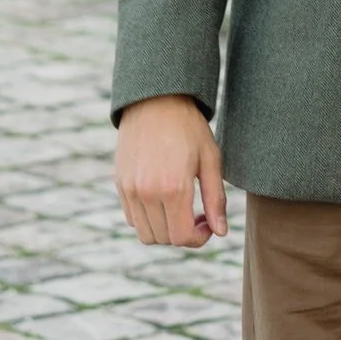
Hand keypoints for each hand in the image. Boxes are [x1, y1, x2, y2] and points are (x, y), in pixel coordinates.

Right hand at [116, 94, 226, 248]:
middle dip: (184, 235)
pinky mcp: (120, 184)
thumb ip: (215, 199)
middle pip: (164, 239)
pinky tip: (163, 200)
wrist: (156, 100)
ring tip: (180, 210)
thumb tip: (221, 232)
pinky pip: (132, 218)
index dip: (199, 238)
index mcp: (173, 188)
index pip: (182, 237)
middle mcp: (147, 193)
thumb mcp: (210, 160)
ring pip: (145, 234)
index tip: (208, 224)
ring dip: (165, 230)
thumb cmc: (189, 128)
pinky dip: (148, 219)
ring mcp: (129, 189)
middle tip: (198, 215)